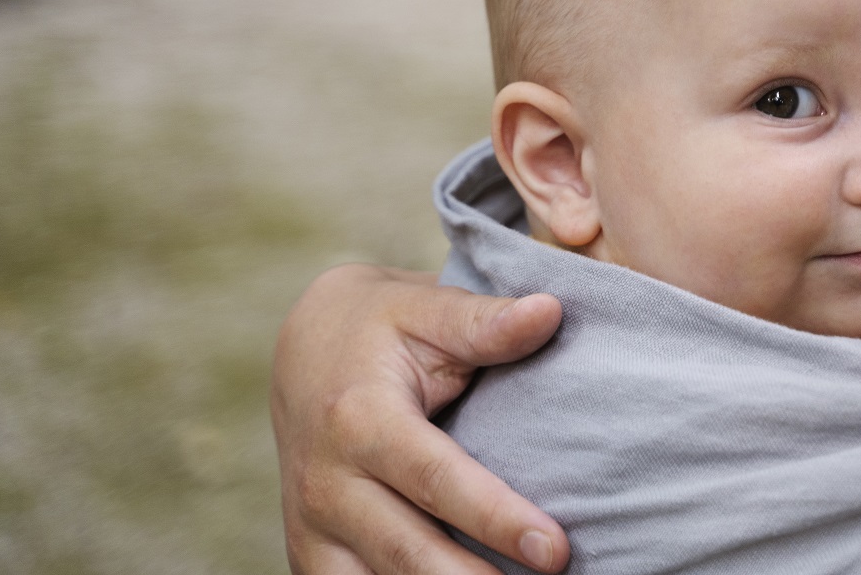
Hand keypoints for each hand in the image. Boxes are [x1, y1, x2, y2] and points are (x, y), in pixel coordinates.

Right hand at [272, 264, 568, 573]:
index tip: (555, 548)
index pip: (435, 480)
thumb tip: (549, 311)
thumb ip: (485, 322)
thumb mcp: (427, 311)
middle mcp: (327, 483)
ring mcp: (312, 527)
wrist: (304, 351)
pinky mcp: (309, 554)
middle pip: (406, 551)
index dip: (496, 518)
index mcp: (360, 420)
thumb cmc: (382, 327)